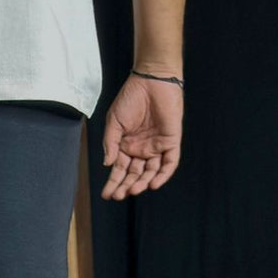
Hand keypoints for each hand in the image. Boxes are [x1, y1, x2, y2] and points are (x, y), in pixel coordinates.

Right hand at [100, 70, 181, 198]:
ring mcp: (156, 147)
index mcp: (126, 146)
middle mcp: (141, 149)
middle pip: (134, 174)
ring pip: (150, 172)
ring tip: (133, 190)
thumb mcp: (114, 122)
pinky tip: (153, 184)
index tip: (106, 194)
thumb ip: (110, 144)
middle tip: (118, 196)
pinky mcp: (171, 141)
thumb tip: (107, 164)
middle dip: (126, 186)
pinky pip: (169, 163)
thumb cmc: (130, 98)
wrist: (151, 81)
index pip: (120, 170)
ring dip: (142, 183)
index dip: (113, 183)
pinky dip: (163, 174)